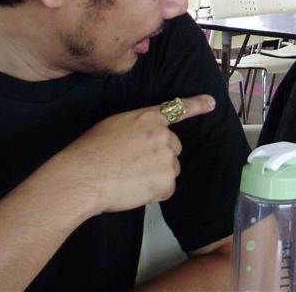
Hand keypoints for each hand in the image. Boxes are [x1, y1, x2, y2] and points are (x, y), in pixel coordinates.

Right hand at [52, 95, 215, 214]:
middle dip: (159, 157)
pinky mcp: (167, 181)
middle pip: (173, 148)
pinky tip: (134, 190)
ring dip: (157, 176)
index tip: (211, 102)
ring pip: (170, 170)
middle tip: (133, 165)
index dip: (197, 105)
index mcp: (149, 118)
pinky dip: (155, 193)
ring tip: (130, 178)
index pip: (178, 108)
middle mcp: (163, 135)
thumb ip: (138, 128)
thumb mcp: (115, 125)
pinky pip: (167, 189)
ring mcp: (167, 158)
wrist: (84, 176)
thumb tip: (146, 140)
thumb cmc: (91, 150)